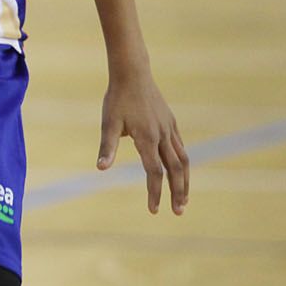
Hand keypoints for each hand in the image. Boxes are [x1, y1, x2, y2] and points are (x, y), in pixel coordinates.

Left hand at [97, 66, 188, 214]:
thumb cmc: (117, 98)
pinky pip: (181, 147)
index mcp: (147, 138)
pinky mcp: (171, 122)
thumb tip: (101, 169)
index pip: (154, 172)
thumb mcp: (108, 123)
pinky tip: (179, 172)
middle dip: (177, 192)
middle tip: (178, 212)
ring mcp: (169, 128)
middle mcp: (162, 135)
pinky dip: (183, 163)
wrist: (132, 73)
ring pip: (183, 160)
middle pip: (175, 170)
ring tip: (184, 199)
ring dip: (184, 181)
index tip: (153, 210)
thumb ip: (106, 147)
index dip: (154, 192)